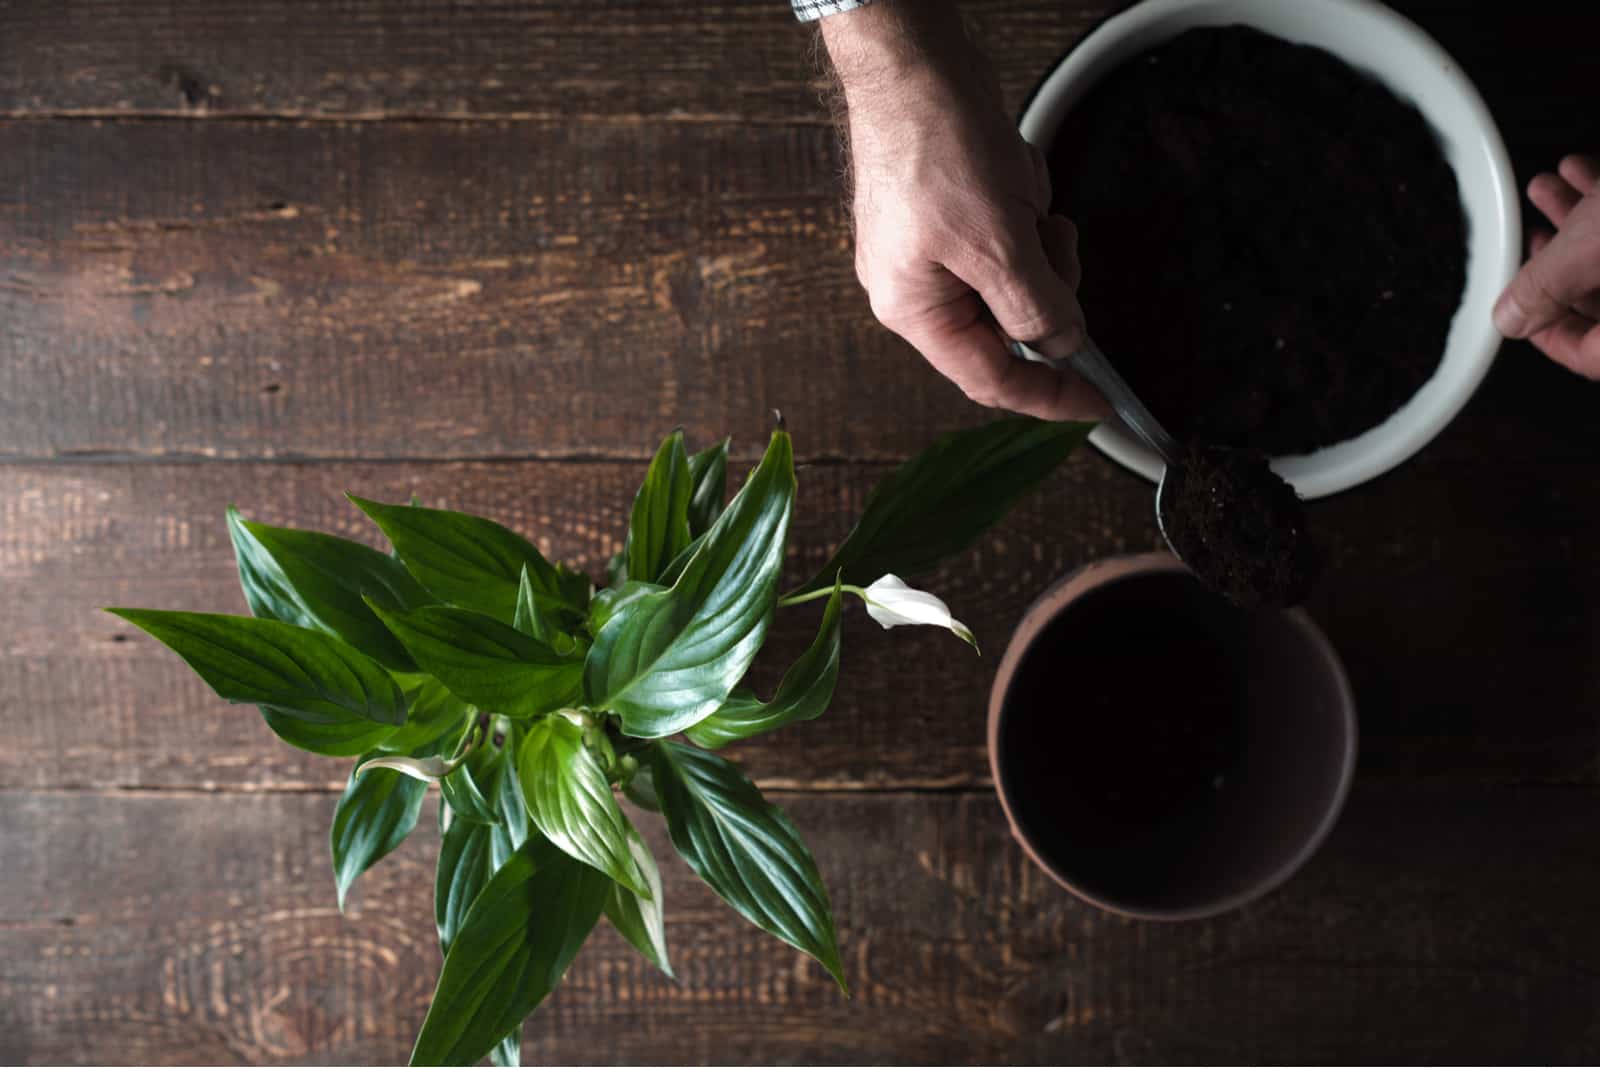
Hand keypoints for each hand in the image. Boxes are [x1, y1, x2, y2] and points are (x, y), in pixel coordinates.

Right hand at [819, 2, 1107, 421]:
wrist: (912, 63)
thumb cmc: (932, 145)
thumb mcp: (999, 242)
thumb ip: (1036, 308)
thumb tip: (1064, 346)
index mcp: (914, 310)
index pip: (991, 380)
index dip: (1049, 397)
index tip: (1097, 405)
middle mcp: (916, 289)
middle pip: (1007, 325)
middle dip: (1042, 284)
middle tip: (1053, 241)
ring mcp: (930, 251)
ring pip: (1014, 276)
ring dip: (1034, 238)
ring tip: (1019, 193)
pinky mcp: (947, 215)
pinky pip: (1007, 234)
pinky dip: (1023, 207)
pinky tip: (1008, 174)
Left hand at [1493, 153, 1599, 376]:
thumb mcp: (1596, 248)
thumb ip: (1546, 285)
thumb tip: (1508, 318)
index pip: (1589, 356)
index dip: (1545, 336)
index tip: (1513, 313)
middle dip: (1555, 259)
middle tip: (1524, 238)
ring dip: (1575, 221)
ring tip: (1540, 189)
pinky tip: (1578, 171)